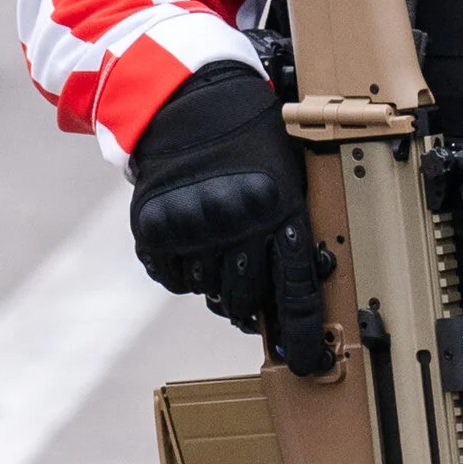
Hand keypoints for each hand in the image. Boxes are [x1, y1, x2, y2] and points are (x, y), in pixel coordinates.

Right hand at [129, 65, 331, 376]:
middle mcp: (238, 222)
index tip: (307, 365)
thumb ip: (287, 234)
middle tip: (240, 272)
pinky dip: (179, 266)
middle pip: (245, 300)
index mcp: (280, 210)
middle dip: (246, 297)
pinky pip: (171, 278)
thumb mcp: (287, 179)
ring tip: (211, 236)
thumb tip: (283, 307)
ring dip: (211, 276)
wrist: (190, 98)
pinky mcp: (155, 226)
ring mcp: (194, 225)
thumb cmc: (250, 142)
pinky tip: (186, 234)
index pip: (295, 291)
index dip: (302, 335)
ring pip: (206, 290)